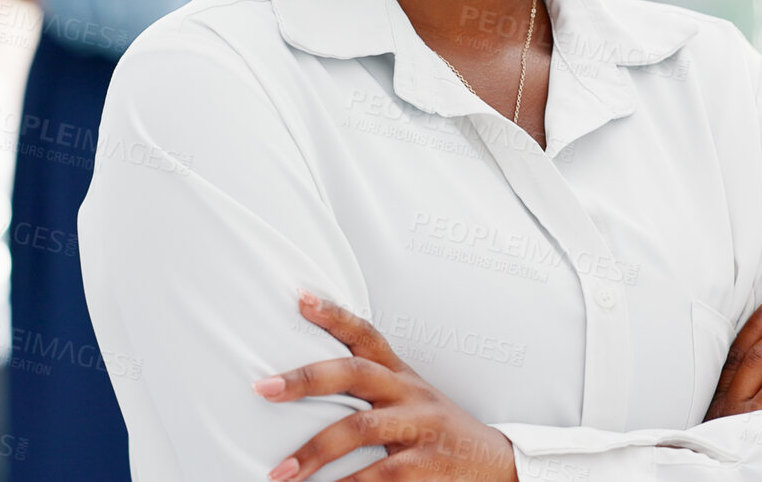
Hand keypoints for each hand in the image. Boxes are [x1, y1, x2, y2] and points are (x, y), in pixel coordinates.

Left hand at [252, 291, 518, 481]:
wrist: (498, 463)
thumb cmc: (436, 429)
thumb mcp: (408, 397)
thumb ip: (368, 386)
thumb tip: (300, 386)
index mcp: (399, 374)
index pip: (365, 334)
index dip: (333, 314)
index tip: (299, 298)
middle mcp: (409, 392)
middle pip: (354, 373)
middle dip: (306, 380)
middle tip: (263, 388)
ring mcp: (420, 426)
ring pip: (361, 428)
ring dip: (315, 450)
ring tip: (281, 472)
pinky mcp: (429, 463)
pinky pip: (382, 475)